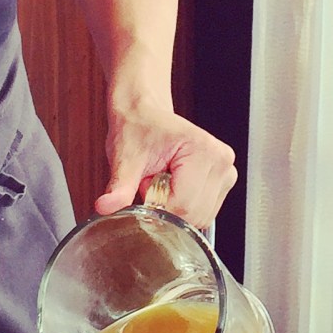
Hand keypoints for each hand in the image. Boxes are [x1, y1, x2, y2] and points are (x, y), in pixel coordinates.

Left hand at [94, 106, 236, 228]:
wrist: (145, 114)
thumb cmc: (137, 129)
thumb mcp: (124, 157)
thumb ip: (119, 186)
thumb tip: (105, 207)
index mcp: (202, 149)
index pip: (183, 205)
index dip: (158, 206)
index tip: (144, 186)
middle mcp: (221, 160)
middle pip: (194, 215)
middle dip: (167, 208)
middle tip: (153, 181)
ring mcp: (226, 171)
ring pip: (201, 218)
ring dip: (176, 208)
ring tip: (163, 182)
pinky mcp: (225, 180)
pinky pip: (205, 213)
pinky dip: (185, 207)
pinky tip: (175, 186)